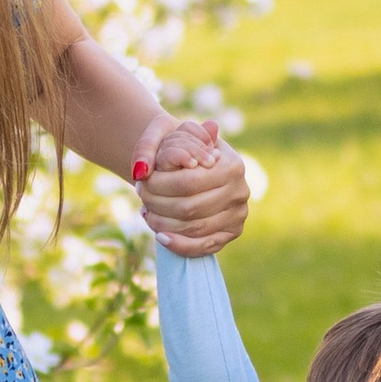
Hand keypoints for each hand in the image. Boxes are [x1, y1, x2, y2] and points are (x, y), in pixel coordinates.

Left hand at [131, 111, 250, 255]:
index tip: (141, 183)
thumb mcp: (168, 134)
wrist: (203, 164)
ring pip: (194, 227)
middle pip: (189, 207)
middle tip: (142, 198)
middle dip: (159, 205)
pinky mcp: (232, 232)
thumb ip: (149, 146)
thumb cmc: (182, 148)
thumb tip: (140, 169)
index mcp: (231, 164)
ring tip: (147, 213)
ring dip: (164, 224)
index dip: (159, 186)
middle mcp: (240, 190)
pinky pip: (204, 246)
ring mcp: (238, 214)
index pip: (188, 182)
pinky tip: (160, 237)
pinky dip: (180, 245)